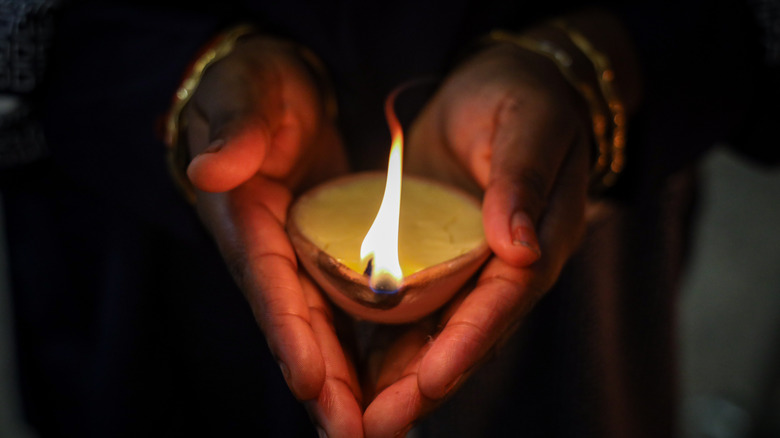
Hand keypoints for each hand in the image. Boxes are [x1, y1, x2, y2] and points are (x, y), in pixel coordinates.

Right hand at [182, 35, 362, 436]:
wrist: (277, 95)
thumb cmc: (254, 90)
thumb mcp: (243, 96)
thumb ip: (233, 130)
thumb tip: (212, 170)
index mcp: (247, 222)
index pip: (269, 286)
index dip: (289, 334)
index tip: (309, 382)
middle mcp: (273, 256)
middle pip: (298, 328)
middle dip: (322, 386)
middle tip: (351, 437)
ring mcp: (302, 263)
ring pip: (325, 333)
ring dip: (345, 387)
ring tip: (374, 432)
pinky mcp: (329, 260)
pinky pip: (349, 312)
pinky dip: (365, 352)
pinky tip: (390, 387)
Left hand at [363, 38, 591, 436]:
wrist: (501, 90)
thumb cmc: (524, 99)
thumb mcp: (531, 124)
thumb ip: (523, 179)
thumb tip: (518, 245)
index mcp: (535, 241)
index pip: (502, 302)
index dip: (467, 343)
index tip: (430, 382)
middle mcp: (499, 269)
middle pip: (463, 336)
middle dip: (422, 386)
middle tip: (376, 429)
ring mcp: (464, 270)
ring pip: (430, 335)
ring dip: (394, 381)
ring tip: (354, 420)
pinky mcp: (431, 259)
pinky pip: (404, 309)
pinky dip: (378, 342)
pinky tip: (346, 373)